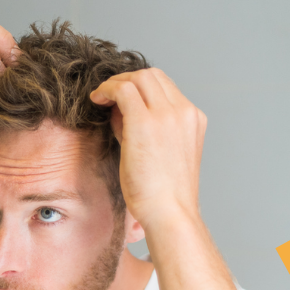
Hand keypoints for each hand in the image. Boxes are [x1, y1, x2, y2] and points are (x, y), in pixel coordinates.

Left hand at [89, 68, 205, 228]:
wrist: (169, 213)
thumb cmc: (161, 192)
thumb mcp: (160, 152)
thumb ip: (144, 127)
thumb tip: (119, 111)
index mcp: (193, 119)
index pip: (166, 86)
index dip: (140, 87)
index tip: (121, 99)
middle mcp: (184, 112)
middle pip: (153, 75)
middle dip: (126, 79)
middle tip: (107, 94)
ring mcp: (167, 115)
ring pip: (139, 77)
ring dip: (115, 83)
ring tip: (100, 98)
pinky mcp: (146, 122)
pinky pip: (123, 90)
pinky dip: (107, 89)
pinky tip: (96, 100)